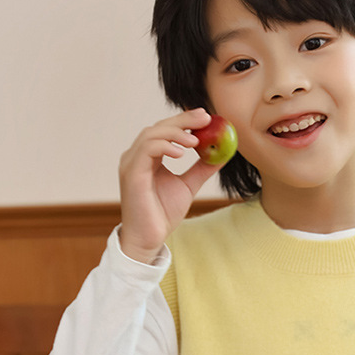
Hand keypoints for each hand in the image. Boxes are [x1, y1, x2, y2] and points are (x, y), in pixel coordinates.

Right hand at [118, 109, 221, 262]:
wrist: (150, 238)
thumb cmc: (163, 213)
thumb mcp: (188, 185)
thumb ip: (202, 168)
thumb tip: (222, 152)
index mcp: (148, 157)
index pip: (165, 130)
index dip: (185, 120)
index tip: (206, 117)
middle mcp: (137, 156)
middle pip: (159, 127)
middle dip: (183, 119)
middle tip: (206, 118)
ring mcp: (132, 163)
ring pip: (152, 134)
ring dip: (176, 133)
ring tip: (196, 140)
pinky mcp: (132, 173)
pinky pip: (147, 150)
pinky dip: (165, 146)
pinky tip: (182, 153)